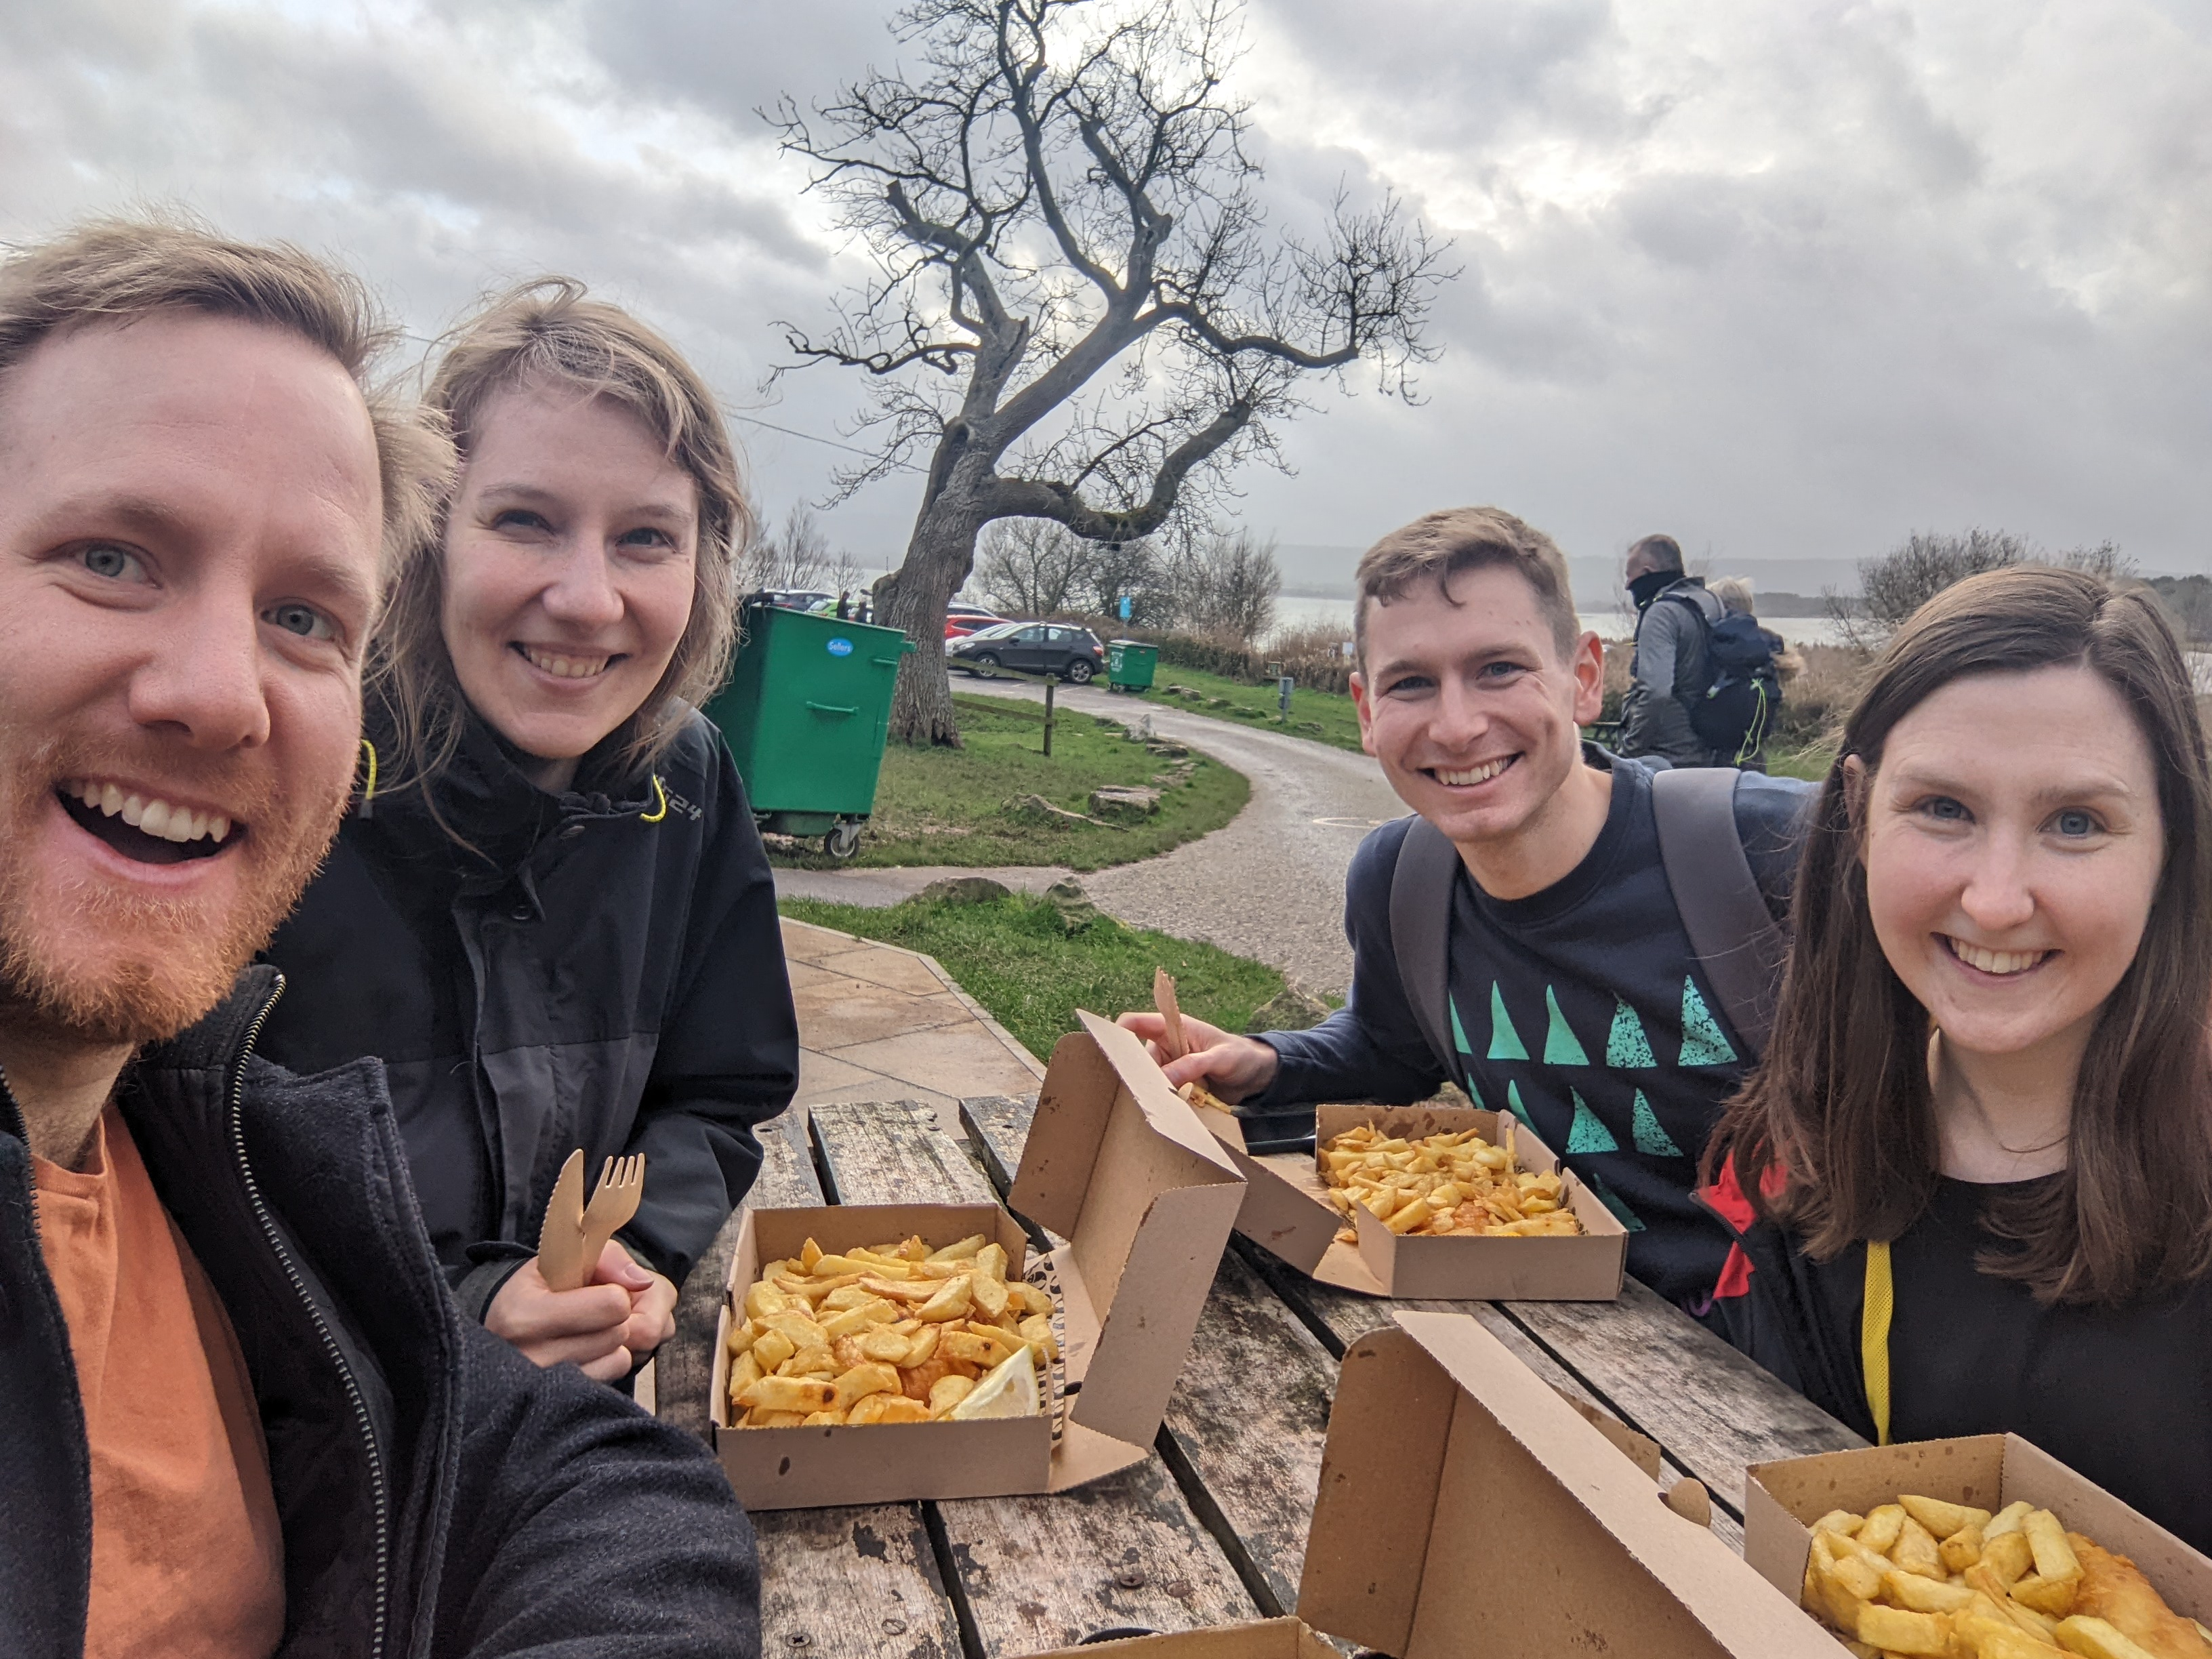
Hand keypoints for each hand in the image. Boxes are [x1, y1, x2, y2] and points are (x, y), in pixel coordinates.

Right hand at [487, 1241, 677, 1381]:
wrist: (504, 1329)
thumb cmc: (539, 1289)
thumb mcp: (563, 1258)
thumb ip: (609, 1258)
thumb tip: (642, 1282)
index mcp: (524, 1316)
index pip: (612, 1305)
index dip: (615, 1292)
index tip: (597, 1290)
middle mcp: (530, 1359)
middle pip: (618, 1333)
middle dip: (615, 1318)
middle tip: (592, 1311)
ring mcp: (543, 1389)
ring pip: (619, 1358)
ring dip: (614, 1342)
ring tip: (587, 1330)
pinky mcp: (560, 1406)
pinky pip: (612, 1378)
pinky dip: (608, 1362)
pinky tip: (587, 1351)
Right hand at [1116, 1011, 1279, 1103]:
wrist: (1259, 1076)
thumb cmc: (1242, 1056)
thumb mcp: (1220, 1058)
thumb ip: (1192, 1064)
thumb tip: (1163, 1078)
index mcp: (1175, 1027)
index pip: (1136, 1022)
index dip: (1118, 1033)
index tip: (1109, 1053)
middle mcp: (1168, 1045)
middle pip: (1138, 1057)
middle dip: (1135, 1072)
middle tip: (1134, 1091)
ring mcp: (1172, 1066)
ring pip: (1148, 1077)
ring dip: (1149, 1090)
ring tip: (1150, 1104)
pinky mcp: (1178, 1084)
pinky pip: (1161, 1092)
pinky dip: (1161, 1100)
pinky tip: (1163, 1111)